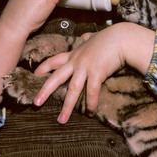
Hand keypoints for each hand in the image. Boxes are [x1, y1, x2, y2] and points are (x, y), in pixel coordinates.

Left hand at [33, 23, 154, 122]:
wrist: (121, 38)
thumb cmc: (110, 37)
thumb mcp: (94, 37)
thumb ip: (87, 38)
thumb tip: (85, 36)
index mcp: (75, 54)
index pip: (55, 60)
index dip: (44, 67)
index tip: (35, 74)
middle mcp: (77, 61)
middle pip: (57, 77)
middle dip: (45, 90)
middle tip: (36, 103)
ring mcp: (86, 67)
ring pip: (72, 89)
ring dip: (67, 106)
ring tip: (61, 120)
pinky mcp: (97, 73)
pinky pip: (92, 92)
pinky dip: (91, 104)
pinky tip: (90, 112)